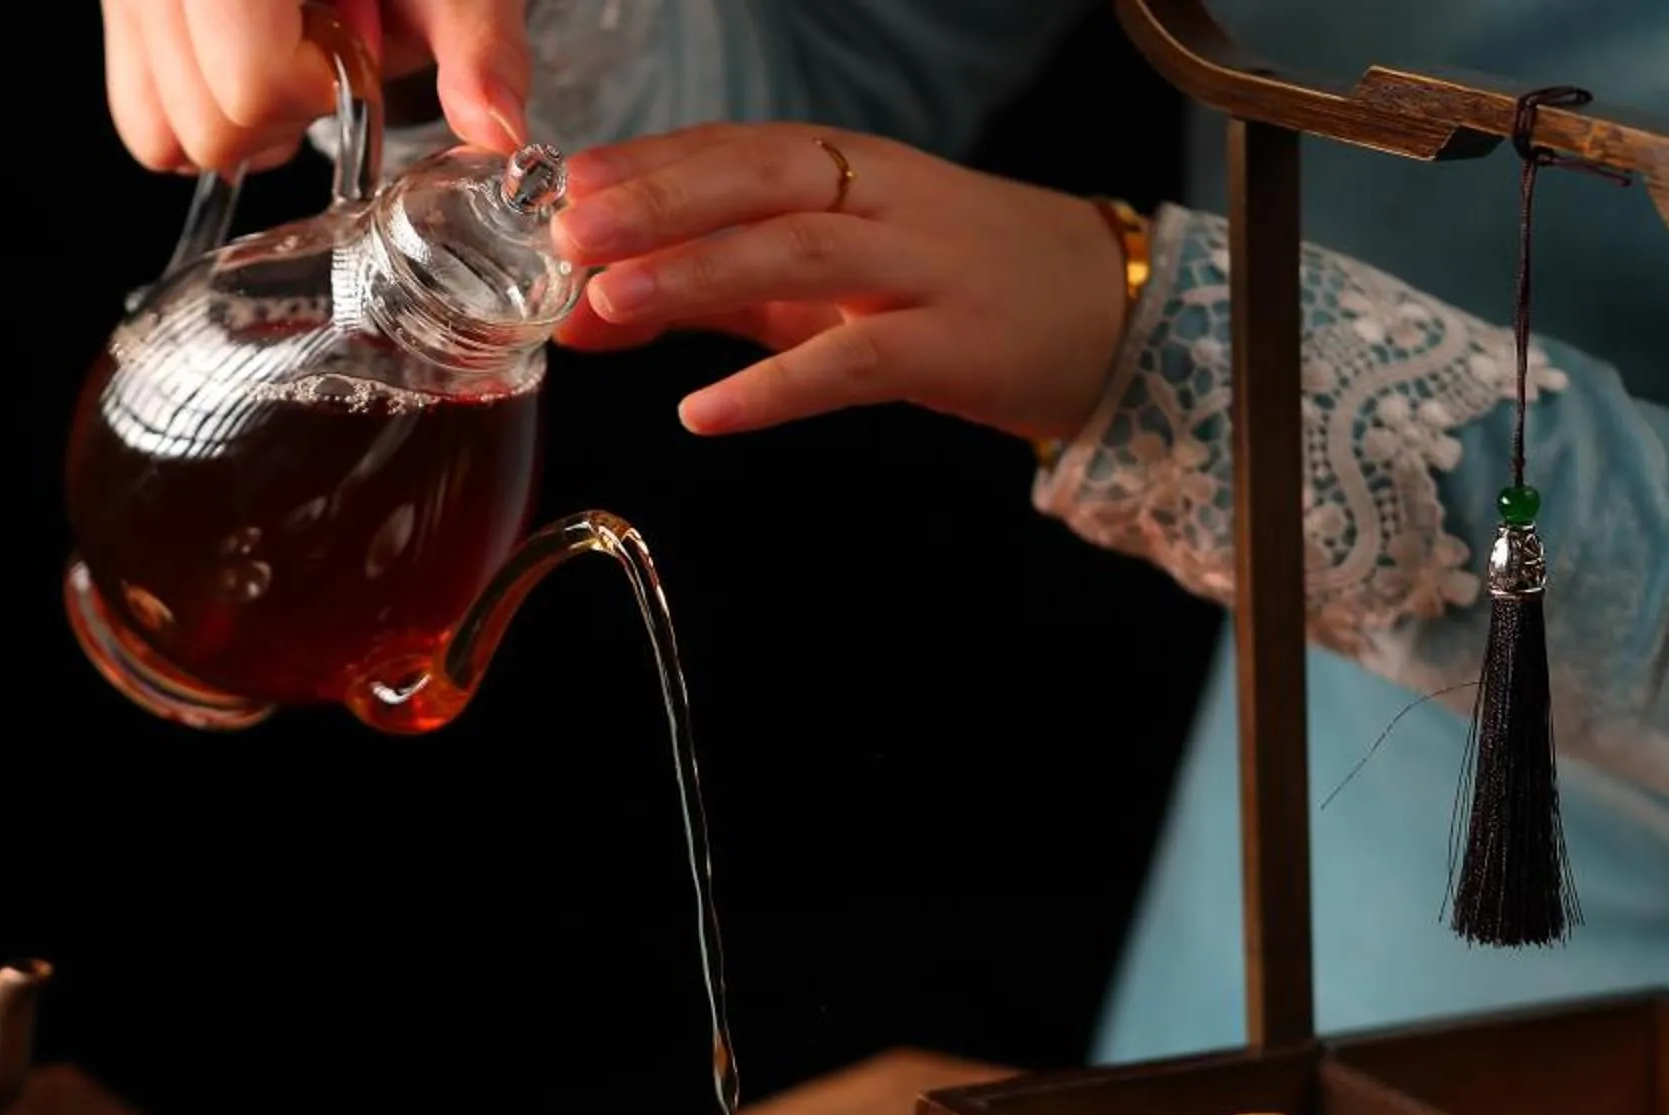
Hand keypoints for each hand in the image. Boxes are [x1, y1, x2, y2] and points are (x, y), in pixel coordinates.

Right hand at [101, 0, 529, 173]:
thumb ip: (475, 41)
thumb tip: (495, 130)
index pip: (251, 83)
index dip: (319, 87)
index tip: (353, 44)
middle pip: (204, 124)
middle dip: (280, 110)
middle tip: (325, 46)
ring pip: (157, 132)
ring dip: (237, 116)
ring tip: (286, 48)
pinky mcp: (117, 6)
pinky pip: (137, 108)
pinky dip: (194, 106)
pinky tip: (248, 55)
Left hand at [549, 124, 1131, 443]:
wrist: (1106, 315)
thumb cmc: (948, 291)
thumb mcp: (822, 282)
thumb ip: (709, 293)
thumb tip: (581, 316)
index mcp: (845, 168)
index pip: (733, 146)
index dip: (648, 161)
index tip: (563, 184)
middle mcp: (880, 199)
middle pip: (760, 177)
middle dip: (659, 199)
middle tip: (570, 234)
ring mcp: (921, 268)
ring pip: (799, 251)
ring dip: (698, 273)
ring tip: (610, 304)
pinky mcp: (953, 346)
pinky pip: (853, 361)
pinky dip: (775, 389)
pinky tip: (707, 414)